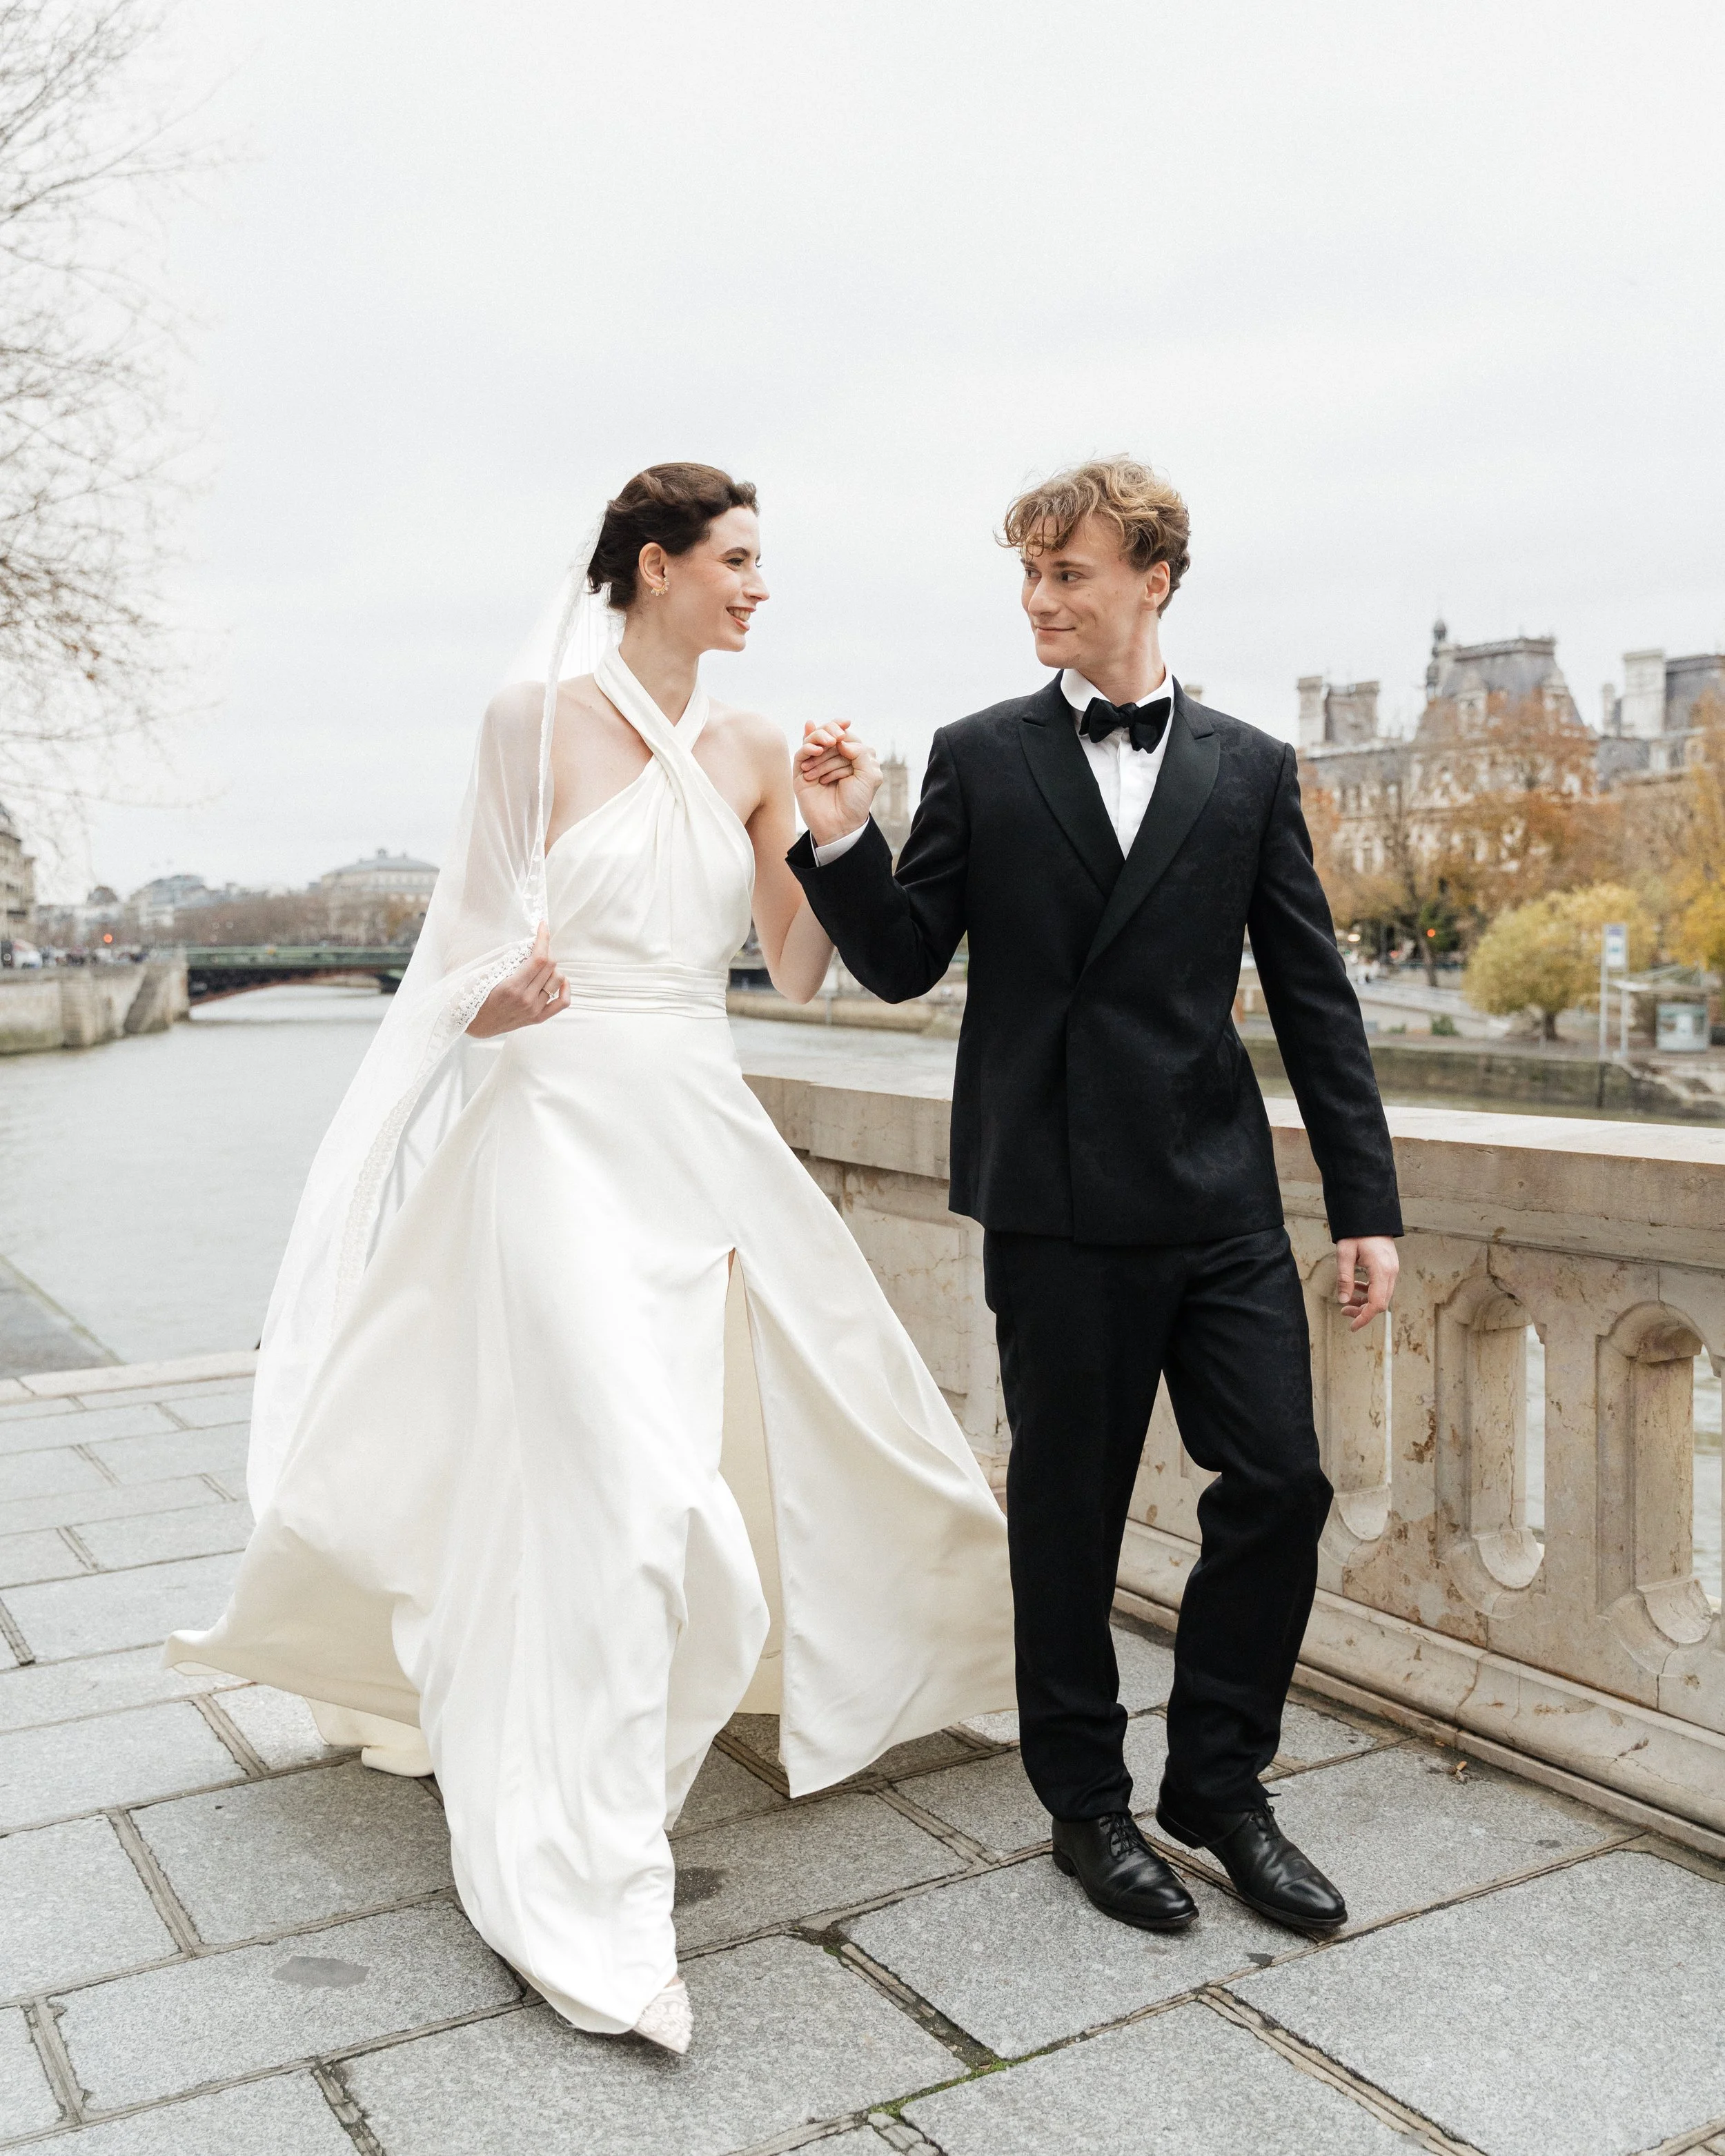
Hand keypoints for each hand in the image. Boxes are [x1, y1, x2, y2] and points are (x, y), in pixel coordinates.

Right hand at [467, 921, 567, 1036]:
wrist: (476, 1024)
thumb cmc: (475, 995)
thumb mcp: (484, 975)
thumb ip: (505, 960)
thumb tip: (526, 943)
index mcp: (512, 987)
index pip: (539, 958)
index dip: (544, 939)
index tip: (543, 926)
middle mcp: (526, 999)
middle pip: (551, 966)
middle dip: (546, 950)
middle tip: (537, 946)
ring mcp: (534, 1010)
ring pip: (558, 979)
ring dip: (552, 967)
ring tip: (541, 965)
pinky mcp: (538, 1018)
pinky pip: (563, 1002)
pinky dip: (565, 988)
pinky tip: (559, 980)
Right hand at [794, 719, 882, 847]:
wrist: (841, 824)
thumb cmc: (856, 801)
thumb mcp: (869, 775)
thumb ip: (861, 753)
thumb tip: (841, 740)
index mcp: (848, 757)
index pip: (843, 735)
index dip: (842, 728)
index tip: (846, 725)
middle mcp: (830, 759)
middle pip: (826, 734)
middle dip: (831, 731)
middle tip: (836, 739)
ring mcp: (814, 764)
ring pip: (813, 741)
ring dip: (821, 739)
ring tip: (828, 744)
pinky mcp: (801, 773)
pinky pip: (801, 754)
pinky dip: (808, 747)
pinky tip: (817, 750)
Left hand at [1335, 1236, 1397, 1331]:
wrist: (1370, 1216)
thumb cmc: (1357, 1232)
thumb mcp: (1345, 1254)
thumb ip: (1344, 1278)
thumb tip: (1342, 1300)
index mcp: (1382, 1270)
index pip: (1377, 1304)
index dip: (1365, 1318)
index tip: (1353, 1326)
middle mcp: (1391, 1272)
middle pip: (1381, 1303)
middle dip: (1363, 1311)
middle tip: (1344, 1311)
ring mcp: (1393, 1269)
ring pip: (1382, 1296)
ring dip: (1365, 1301)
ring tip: (1347, 1299)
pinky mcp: (1390, 1267)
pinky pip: (1382, 1286)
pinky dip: (1370, 1291)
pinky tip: (1356, 1287)